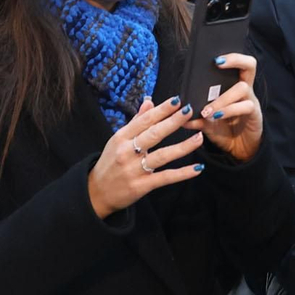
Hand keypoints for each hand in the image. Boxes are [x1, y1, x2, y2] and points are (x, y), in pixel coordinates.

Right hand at [87, 96, 204, 219]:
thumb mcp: (118, 140)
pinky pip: (165, 177)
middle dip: (173, 122)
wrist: (96, 193)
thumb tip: (149, 101)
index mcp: (121, 138)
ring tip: (199, 137)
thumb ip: (136, 121)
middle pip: (154, 134)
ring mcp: (135, 170)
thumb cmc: (109, 162)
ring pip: (163, 155)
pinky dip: (182, 173)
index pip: (144, 121)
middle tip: (189, 111)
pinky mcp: (142, 186)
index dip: (161, 110)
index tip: (177, 101)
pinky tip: (197, 168)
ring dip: (183, 146)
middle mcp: (127, 152)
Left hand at [197, 53, 263, 162]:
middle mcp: (245, 89)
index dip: (230, 56)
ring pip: (241, 88)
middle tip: (217, 63)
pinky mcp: (255, 114)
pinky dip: (228, 110)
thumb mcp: (207, 123)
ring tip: (206, 111)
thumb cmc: (224, 130)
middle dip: (235, 59)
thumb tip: (179, 111)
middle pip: (250, 65)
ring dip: (222, 98)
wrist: (240, 150)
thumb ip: (195, 116)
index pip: (238, 62)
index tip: (213, 58)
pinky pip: (244, 107)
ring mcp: (251, 100)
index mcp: (233, 85)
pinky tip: (215, 117)